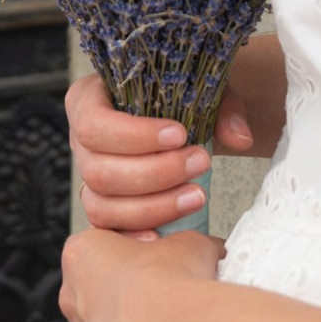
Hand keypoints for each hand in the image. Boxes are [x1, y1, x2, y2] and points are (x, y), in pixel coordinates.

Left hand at [61, 223, 223, 321]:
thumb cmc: (176, 286)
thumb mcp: (190, 242)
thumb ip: (185, 245)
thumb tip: (205, 251)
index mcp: (82, 255)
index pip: (101, 245)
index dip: (134, 246)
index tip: (159, 254)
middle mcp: (74, 300)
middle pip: (100, 291)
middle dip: (130, 291)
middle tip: (167, 291)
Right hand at [66, 33, 283, 235]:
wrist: (183, 115)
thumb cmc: (183, 95)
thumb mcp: (201, 87)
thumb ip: (222, 107)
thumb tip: (240, 139)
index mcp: (88, 100)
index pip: (92, 124)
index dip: (134, 136)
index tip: (181, 134)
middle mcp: (80, 142)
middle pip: (98, 170)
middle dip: (154, 173)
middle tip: (202, 162)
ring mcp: (89, 177)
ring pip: (101, 205)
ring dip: (153, 206)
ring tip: (197, 195)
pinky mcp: (104, 206)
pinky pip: (108, 228)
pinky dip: (136, 231)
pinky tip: (166, 234)